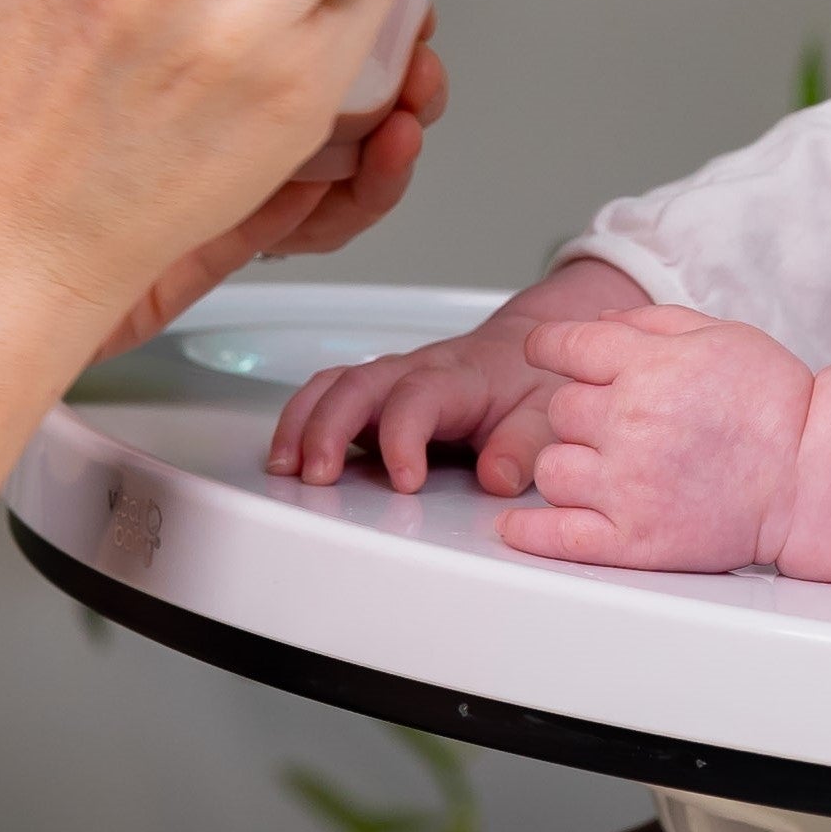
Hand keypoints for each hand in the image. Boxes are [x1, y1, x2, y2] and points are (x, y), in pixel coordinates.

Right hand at [268, 256, 648, 492]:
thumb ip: (524, 446)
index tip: (407, 483)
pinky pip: (328, 394)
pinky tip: (288, 455)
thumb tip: (495, 478)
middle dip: (328, 427)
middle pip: (358, 383)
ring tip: (284, 467)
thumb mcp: (546, 414)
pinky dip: (301, 420)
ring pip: (333, 384)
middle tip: (315, 476)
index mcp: (458, 377)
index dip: (404, 437)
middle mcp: (415, 371)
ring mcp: (389, 380)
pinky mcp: (374, 393)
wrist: (524, 347)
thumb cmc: (531, 382)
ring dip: (303, 422)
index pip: (419, 397)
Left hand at [498, 307, 816, 571]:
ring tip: (605, 469)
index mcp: (647, 365)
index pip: (563, 346)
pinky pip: (558, 536)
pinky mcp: (635, 540)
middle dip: (580, 413)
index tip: (545, 353)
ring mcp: (628, 485)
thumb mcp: (717, 333)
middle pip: (558, 411)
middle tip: (619, 423)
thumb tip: (593, 322)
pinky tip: (519, 527)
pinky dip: (531, 533)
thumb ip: (647, 323)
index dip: (549, 347)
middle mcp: (629, 422)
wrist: (812, 474)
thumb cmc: (773, 402)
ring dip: (568, 466)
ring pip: (551, 470)